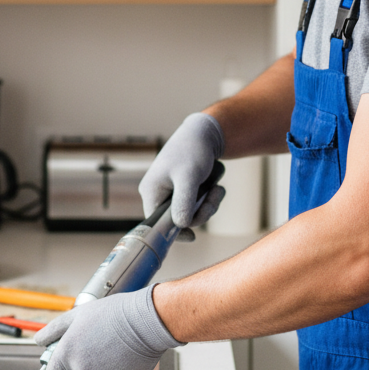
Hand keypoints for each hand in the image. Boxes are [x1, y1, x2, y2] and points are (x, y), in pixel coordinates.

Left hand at [34, 286, 181, 369]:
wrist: (144, 321)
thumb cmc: (113, 314)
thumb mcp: (77, 314)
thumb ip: (54, 330)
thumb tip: (40, 340)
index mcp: (67, 354)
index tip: (63, 368)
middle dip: (81, 369)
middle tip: (94, 348)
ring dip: (100, 369)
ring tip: (111, 346)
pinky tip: (122, 355)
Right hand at [141, 112, 225, 235]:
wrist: (205, 133)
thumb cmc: (192, 151)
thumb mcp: (188, 177)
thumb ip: (183, 202)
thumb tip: (181, 225)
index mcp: (151, 191)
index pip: (157, 223)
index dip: (175, 232)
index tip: (193, 236)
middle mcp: (158, 194)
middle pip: (178, 220)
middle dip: (201, 211)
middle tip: (215, 196)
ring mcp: (172, 193)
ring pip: (192, 213)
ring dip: (209, 203)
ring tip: (217, 187)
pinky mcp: (185, 191)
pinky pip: (198, 205)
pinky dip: (210, 197)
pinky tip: (216, 184)